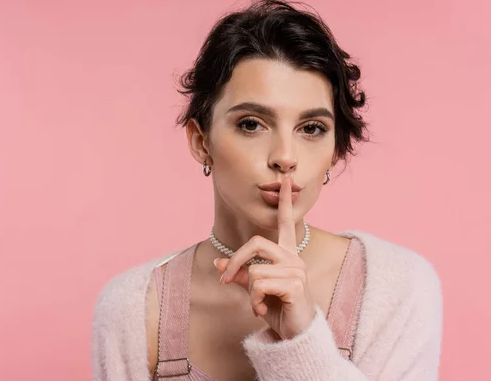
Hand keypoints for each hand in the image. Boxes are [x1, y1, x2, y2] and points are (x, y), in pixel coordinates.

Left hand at [214, 174, 316, 339]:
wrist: (296, 336)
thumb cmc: (278, 310)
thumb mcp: (254, 290)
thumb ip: (240, 274)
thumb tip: (219, 262)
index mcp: (285, 255)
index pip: (286, 222)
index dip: (285, 201)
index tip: (284, 179)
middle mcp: (292, 258)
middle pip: (255, 243)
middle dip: (235, 261)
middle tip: (225, 280)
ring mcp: (296, 270)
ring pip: (254, 270)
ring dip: (248, 292)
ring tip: (257, 305)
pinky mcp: (295, 285)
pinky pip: (259, 285)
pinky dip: (254, 301)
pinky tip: (261, 311)